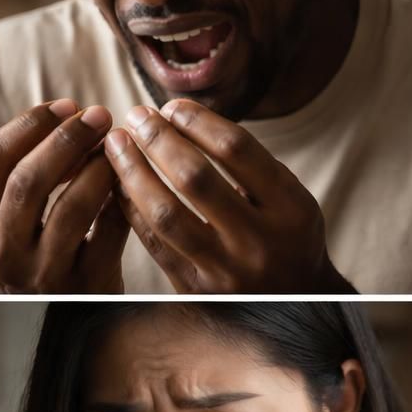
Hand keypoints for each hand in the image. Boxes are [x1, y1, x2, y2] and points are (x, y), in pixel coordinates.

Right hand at [0, 100, 131, 292]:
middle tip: (98, 114)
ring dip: (99, 166)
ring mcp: (43, 273)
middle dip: (66, 138)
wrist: (69, 311)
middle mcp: (1, 252)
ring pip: (71, 206)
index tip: (64, 105)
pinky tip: (131, 177)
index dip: (30, 124)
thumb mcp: (13, 217)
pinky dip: (122, 196)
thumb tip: (71, 114)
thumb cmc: (43, 248)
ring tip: (117, 144)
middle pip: (27, 180)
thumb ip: (25, 171)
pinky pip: (109, 229)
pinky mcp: (85, 284)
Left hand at [103, 100, 353, 292]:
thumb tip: (178, 116)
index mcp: (290, 207)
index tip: (171, 107)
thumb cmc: (285, 237)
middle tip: (136, 116)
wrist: (293, 304)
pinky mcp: (194, 290)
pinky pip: (153, 242)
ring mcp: (224, 270)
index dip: (197, 121)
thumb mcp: (288, 198)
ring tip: (117, 145)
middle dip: (158, 140)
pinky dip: (131, 208)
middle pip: (195, 178)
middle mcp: (259, 241)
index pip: (236, 149)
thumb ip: (248, 163)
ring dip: (133, 172)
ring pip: (165, 213)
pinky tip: (117, 183)